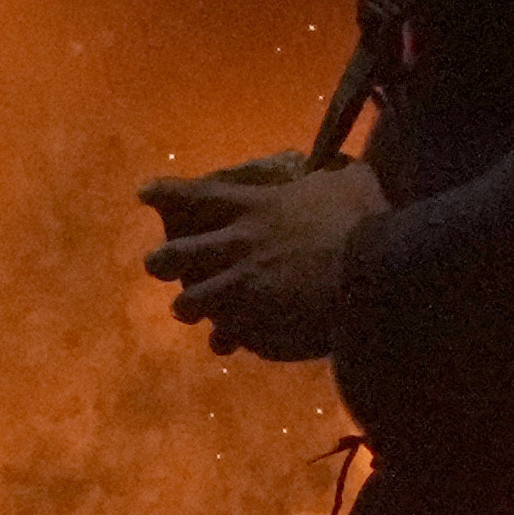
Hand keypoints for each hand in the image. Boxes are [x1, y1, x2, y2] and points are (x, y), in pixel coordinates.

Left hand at [140, 159, 379, 363]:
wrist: (371, 275)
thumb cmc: (362, 221)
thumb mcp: (350, 182)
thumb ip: (335, 176)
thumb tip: (341, 170)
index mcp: (254, 208)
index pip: (197, 196)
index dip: (166, 194)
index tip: (143, 193)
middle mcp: (237, 246)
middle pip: (179, 255)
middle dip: (161, 262)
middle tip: (155, 265)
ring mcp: (242, 289)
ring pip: (193, 301)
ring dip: (188, 306)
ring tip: (185, 310)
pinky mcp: (256, 325)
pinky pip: (227, 335)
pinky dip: (226, 339)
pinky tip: (227, 344)